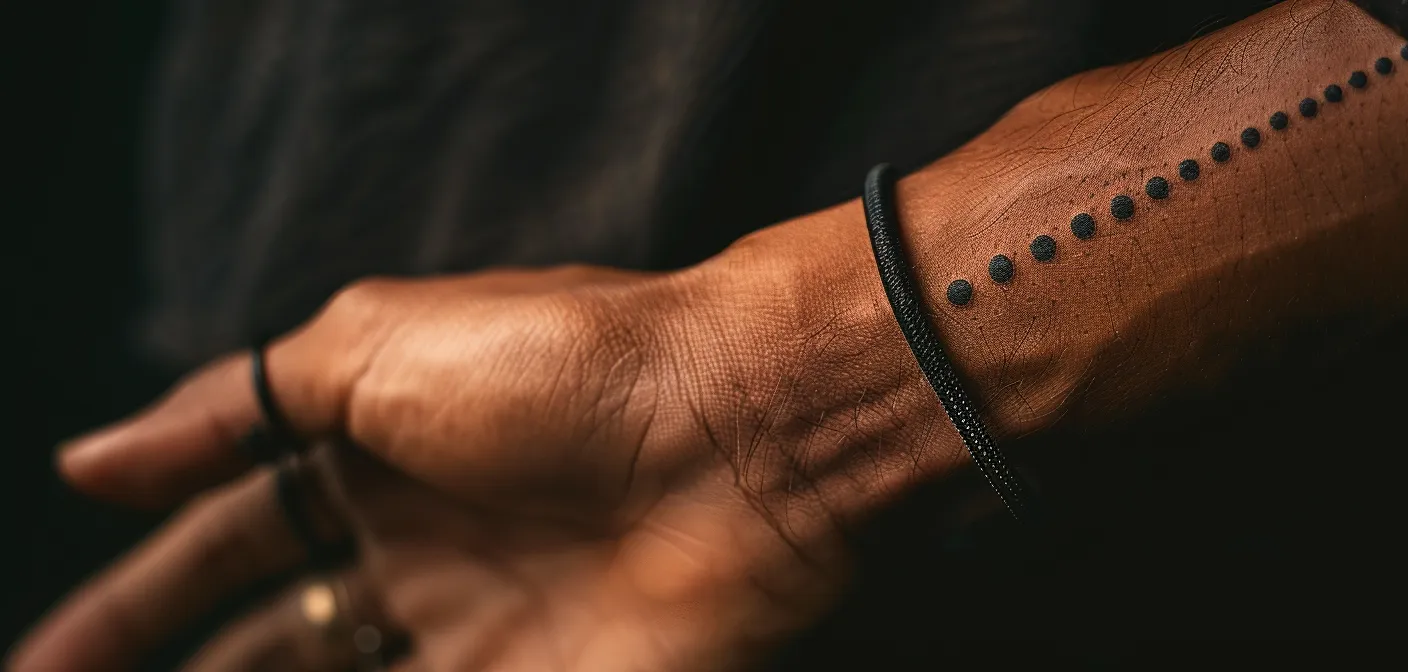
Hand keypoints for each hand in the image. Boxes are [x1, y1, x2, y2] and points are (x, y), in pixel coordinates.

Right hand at [13, 235, 965, 669]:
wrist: (742, 426)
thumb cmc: (563, 362)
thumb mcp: (371, 346)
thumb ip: (232, 408)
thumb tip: (87, 459)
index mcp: (379, 460)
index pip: (226, 547)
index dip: (132, 608)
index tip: (41, 666)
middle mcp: (427, 556)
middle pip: (276, 648)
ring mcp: (491, 635)